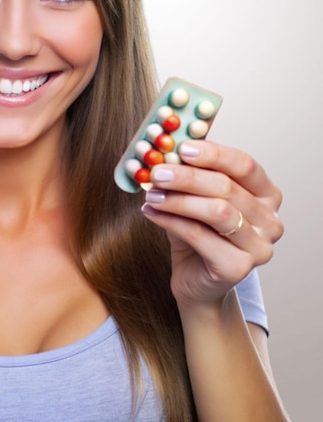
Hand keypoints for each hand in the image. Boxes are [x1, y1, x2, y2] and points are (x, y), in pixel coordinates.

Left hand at [140, 140, 283, 308]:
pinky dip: (170, 221)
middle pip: (227, 188)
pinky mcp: (239, 268)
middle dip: (186, 177)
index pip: (245, 165)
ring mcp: (259, 246)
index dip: (213, 154)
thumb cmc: (196, 232)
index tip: (181, 147)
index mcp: (266, 194)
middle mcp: (270, 220)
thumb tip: (170, 141)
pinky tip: (150, 212)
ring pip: (217, 212)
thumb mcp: (195, 196)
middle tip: (156, 172)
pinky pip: (200, 236)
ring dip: (177, 199)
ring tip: (150, 195)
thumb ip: (190, 171)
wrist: (195, 280)